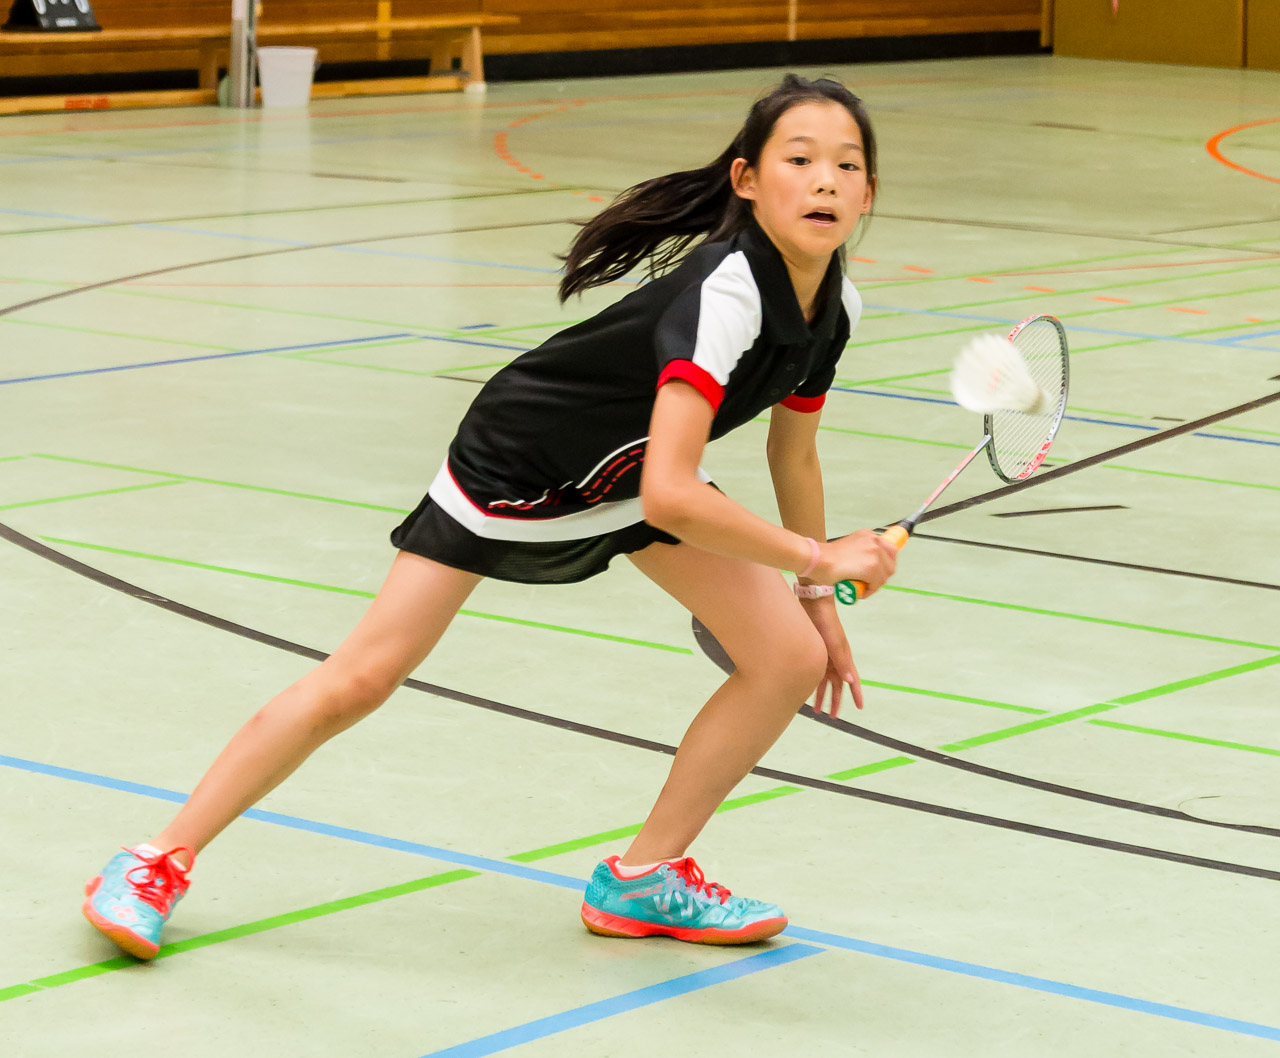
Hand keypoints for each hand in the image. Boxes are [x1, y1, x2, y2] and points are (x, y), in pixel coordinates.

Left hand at [799, 596, 862, 714]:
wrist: (812, 604)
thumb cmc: (826, 623)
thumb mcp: (834, 644)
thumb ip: (842, 662)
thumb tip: (850, 681)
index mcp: (844, 658)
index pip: (853, 681)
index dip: (856, 694)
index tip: (860, 708)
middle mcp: (836, 660)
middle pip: (837, 686)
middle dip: (835, 701)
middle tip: (832, 717)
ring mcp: (825, 656)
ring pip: (824, 682)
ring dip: (821, 695)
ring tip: (816, 710)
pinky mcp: (814, 652)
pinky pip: (814, 673)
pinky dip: (812, 684)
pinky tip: (805, 691)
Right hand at [809, 530, 897, 595]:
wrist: (816, 559)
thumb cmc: (826, 557)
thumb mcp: (849, 547)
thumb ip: (861, 553)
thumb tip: (869, 566)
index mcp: (869, 535)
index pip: (890, 550)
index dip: (886, 564)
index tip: (879, 572)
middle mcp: (874, 541)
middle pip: (891, 563)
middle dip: (882, 576)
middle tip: (869, 583)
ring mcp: (874, 553)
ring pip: (884, 575)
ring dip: (875, 585)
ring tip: (862, 588)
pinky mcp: (871, 567)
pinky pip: (877, 583)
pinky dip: (870, 590)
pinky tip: (860, 592)